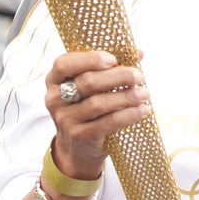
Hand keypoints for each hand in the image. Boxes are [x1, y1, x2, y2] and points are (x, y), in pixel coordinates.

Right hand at [45, 50, 150, 177]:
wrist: (77, 147)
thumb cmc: (87, 106)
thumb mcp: (91, 86)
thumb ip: (110, 67)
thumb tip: (138, 53)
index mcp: (54, 79)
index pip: (64, 64)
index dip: (89, 59)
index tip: (113, 60)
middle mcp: (54, 98)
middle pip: (87, 82)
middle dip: (117, 77)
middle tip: (138, 76)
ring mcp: (64, 118)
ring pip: (98, 103)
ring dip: (126, 97)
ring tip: (144, 93)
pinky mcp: (79, 135)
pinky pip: (107, 123)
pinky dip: (128, 115)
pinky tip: (142, 110)